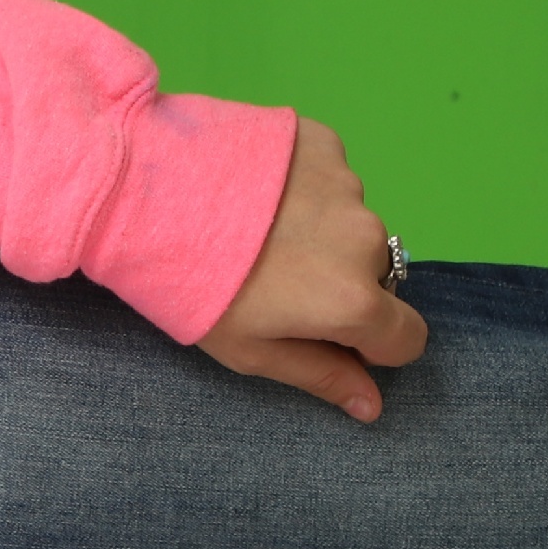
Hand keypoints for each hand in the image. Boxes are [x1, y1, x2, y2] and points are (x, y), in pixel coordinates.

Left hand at [199, 116, 428, 421]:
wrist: (140, 195)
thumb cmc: (191, 288)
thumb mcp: (249, 350)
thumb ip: (321, 376)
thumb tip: (372, 406)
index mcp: (355, 299)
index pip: (407, 336)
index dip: (372, 344)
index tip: (329, 335)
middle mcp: (367, 238)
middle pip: (374, 273)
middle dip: (337, 280)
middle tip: (269, 275)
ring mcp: (349, 184)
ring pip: (349, 221)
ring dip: (317, 230)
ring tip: (250, 229)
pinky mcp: (324, 142)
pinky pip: (328, 175)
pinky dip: (300, 185)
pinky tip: (251, 189)